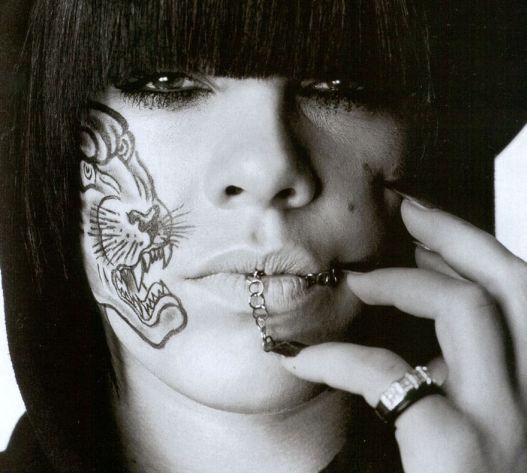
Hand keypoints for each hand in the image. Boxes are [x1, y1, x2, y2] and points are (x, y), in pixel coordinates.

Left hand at [281, 197, 526, 472]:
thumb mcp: (465, 425)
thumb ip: (452, 382)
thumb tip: (416, 342)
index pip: (522, 297)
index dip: (475, 248)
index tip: (425, 223)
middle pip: (512, 285)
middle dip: (456, 235)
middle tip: (405, 206)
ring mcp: (504, 428)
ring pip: (471, 312)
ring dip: (407, 282)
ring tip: (358, 282)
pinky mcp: (458, 455)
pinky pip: (392, 373)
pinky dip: (342, 357)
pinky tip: (306, 361)